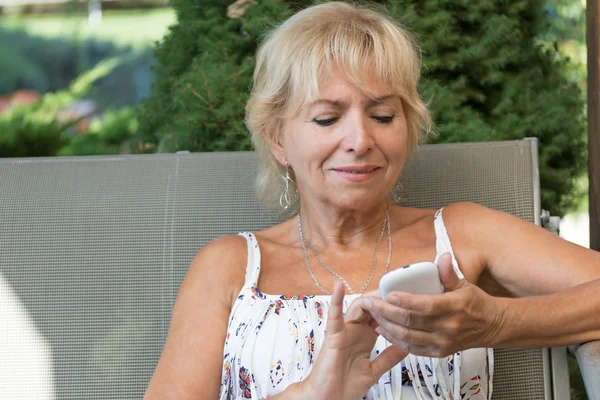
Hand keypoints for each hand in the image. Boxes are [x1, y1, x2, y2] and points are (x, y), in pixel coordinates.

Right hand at [297, 282, 406, 399]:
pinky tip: (339, 287)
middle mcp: (355, 331)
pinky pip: (334, 316)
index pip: (381, 316)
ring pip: (357, 307)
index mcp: (366, 338)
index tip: (408, 300)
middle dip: (385, 298)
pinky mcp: (333, 336)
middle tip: (400, 289)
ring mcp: (344, 332)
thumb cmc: (345, 387)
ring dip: (370, 298)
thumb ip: (388, 358)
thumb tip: (406, 346)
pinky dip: (336, 300)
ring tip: (382, 290)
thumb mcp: (374, 371)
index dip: (394, 307)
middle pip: (371, 307)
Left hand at [358, 253, 503, 356]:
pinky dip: (395, 339)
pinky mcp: (438, 352)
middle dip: (385, 312)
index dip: (404, 301)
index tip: (387, 294)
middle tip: (369, 303)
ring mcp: (441, 343)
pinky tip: (383, 329)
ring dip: (386, 326)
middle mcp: (446, 328)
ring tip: (372, 315)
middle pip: (410, 322)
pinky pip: (412, 349)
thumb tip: (443, 256)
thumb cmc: (475, 304)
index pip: (425, 305)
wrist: (491, 327)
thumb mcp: (464, 285)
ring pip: (407, 337)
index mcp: (453, 308)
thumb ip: (448, 273)